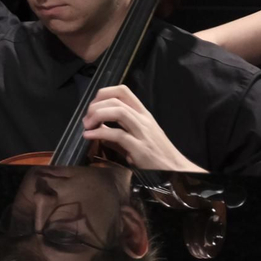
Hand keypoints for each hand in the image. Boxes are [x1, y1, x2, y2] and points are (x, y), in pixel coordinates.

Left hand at [81, 85, 203, 171]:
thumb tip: (98, 129)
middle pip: (116, 99)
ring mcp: (142, 133)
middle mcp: (143, 119)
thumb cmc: (157, 154)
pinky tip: (89, 137)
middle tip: (86, 119)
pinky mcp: (139, 149)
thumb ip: (119, 131)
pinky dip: (99, 134)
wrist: (175, 169)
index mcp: (143, 114)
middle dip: (95, 106)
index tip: (93, 106)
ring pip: (118, 111)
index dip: (104, 93)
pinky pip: (117, 135)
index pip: (123, 91)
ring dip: (97, 116)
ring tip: (87, 126)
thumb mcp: (139, 137)